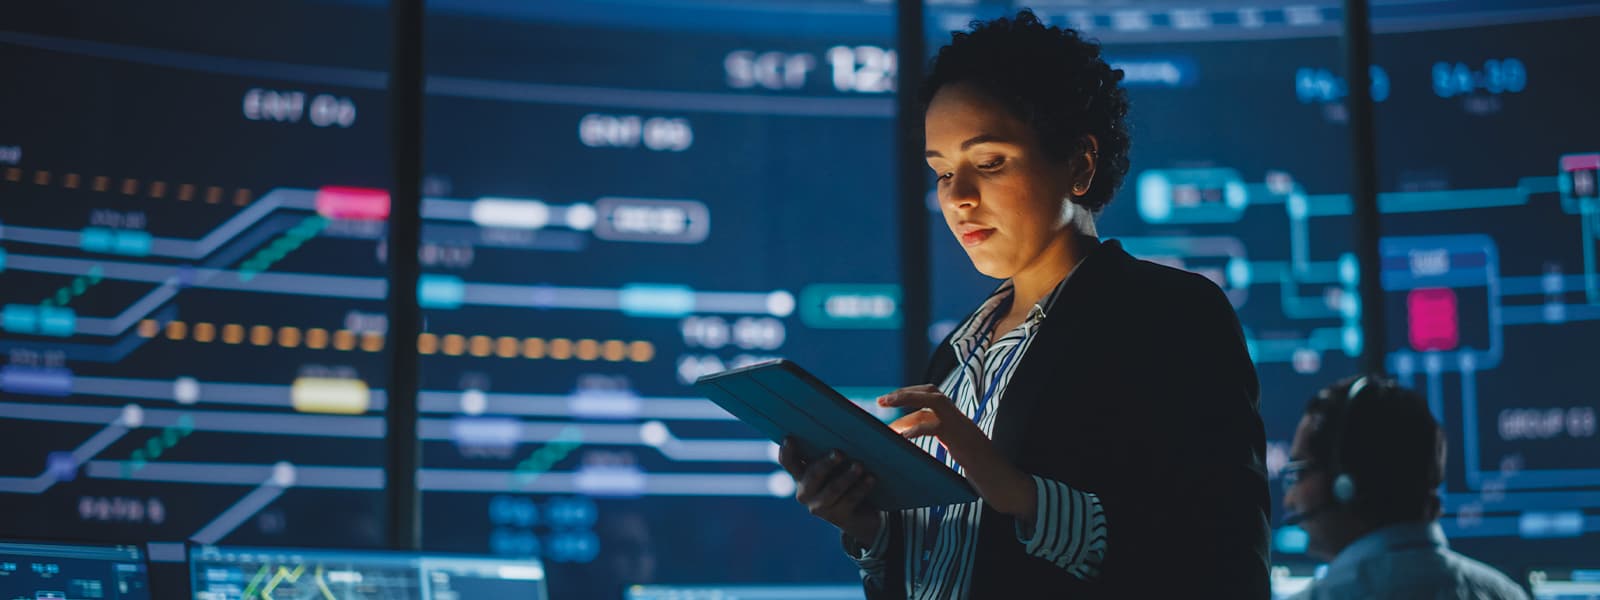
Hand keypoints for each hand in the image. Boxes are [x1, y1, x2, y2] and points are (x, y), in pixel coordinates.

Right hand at [777, 437, 880, 544]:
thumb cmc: (845, 476)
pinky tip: (871, 478)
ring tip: (860, 465)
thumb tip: (845, 424)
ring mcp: (820, 507)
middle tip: (840, 452)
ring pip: (833, 489)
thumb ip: (833, 449)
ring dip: (848, 476)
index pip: (788, 461)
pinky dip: (861, 487)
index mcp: (801, 474)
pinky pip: (850, 500)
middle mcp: (805, 492)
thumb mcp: (836, 464)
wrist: (861, 513)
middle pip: (813, 475)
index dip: (787, 451)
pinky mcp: (838, 518)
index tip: (791, 438)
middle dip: (826, 463)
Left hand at [879, 384, 1036, 521]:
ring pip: (934, 400)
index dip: (912, 398)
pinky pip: (935, 427)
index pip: (934, 400)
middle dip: (906, 392)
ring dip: (907, 399)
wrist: (1010, 488)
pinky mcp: (963, 443)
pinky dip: (915, 429)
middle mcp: (962, 421)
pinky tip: (901, 438)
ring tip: (885, 403)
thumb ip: (946, 445)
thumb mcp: (962, 457)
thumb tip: (920, 444)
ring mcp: (964, 429)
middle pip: (933, 392)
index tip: (892, 402)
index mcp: (960, 424)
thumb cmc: (987, 478)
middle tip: (882, 399)